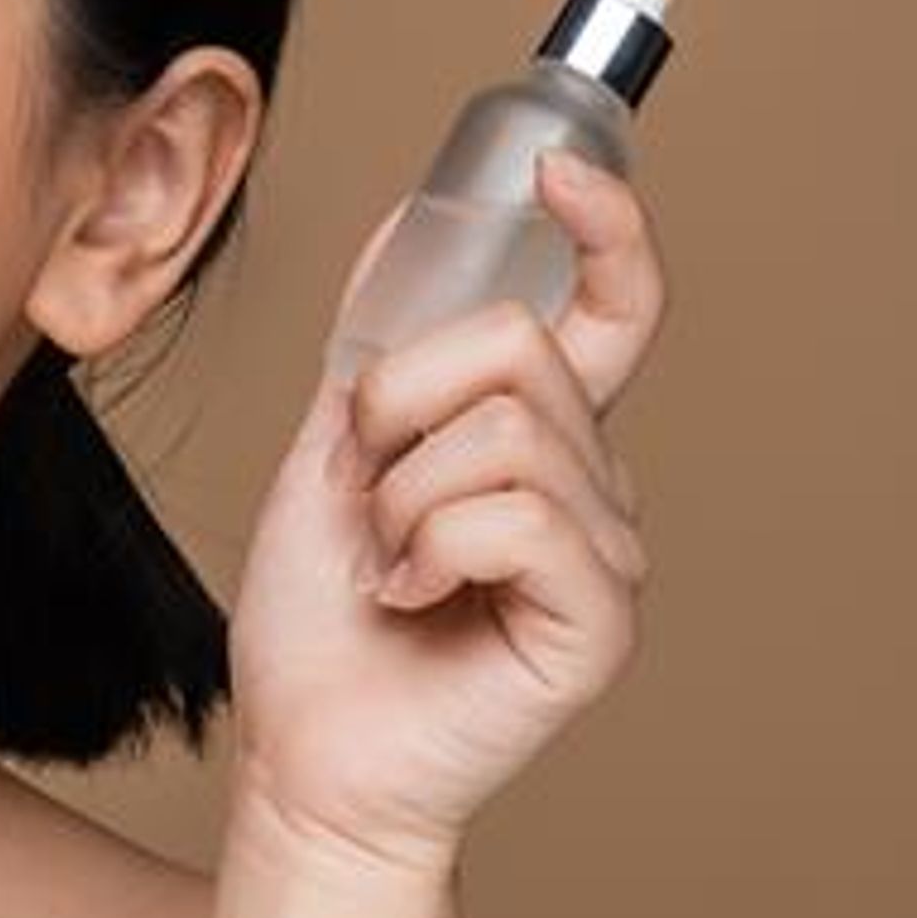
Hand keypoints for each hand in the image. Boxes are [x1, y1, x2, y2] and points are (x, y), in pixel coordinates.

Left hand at [228, 148, 668, 876]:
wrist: (303, 751)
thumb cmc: (321, 618)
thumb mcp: (333, 446)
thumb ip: (382, 345)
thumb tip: (412, 215)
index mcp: (540, 433)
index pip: (613, 306)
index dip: (607, 226)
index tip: (557, 166)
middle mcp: (592, 482)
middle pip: (516, 346)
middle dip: (396, 407)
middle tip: (366, 495)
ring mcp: (605, 552)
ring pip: (504, 430)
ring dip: (400, 493)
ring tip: (386, 561)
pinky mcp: (598, 622)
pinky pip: (517, 515)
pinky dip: (428, 547)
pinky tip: (409, 598)